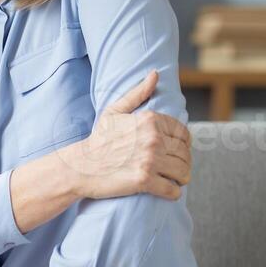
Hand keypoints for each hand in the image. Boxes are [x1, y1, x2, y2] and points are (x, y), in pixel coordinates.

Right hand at [56, 69, 190, 200]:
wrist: (81, 166)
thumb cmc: (99, 139)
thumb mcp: (115, 111)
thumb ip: (138, 93)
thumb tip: (155, 74)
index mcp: (150, 120)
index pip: (184, 134)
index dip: (183, 144)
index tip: (176, 152)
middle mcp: (153, 139)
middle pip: (185, 154)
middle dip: (183, 162)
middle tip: (175, 168)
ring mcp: (149, 161)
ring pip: (183, 172)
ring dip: (181, 178)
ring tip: (174, 179)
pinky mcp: (144, 181)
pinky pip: (173, 190)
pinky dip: (173, 192)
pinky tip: (168, 190)